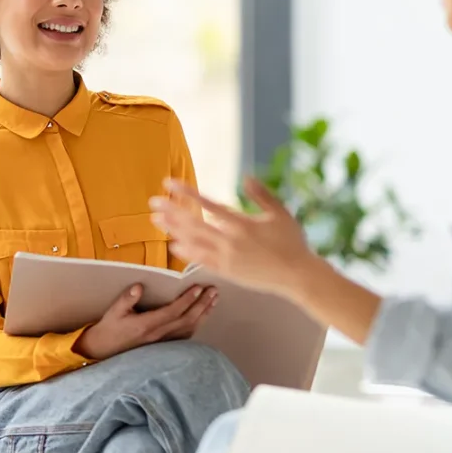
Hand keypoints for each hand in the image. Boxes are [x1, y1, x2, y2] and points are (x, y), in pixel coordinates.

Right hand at [74, 282, 216, 359]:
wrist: (103, 351)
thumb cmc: (109, 329)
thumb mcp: (113, 312)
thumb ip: (127, 299)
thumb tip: (139, 286)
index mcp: (146, 325)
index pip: (172, 312)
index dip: (187, 300)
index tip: (198, 288)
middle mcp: (158, 335)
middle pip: (186, 320)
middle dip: (202, 305)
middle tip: (214, 291)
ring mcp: (162, 342)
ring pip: (188, 329)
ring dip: (203, 314)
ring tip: (213, 301)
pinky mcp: (163, 346)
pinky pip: (184, 336)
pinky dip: (196, 325)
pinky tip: (202, 316)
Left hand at [149, 176, 318, 296]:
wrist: (298, 276)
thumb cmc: (292, 242)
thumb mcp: (280, 214)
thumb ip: (262, 195)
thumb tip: (246, 176)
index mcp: (242, 223)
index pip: (207, 204)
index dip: (186, 193)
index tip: (169, 183)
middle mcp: (230, 241)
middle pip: (193, 224)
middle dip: (171, 212)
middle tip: (153, 202)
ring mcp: (227, 258)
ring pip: (193, 242)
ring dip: (173, 230)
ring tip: (156, 220)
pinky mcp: (227, 272)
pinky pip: (201, 261)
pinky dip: (186, 252)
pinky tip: (173, 245)